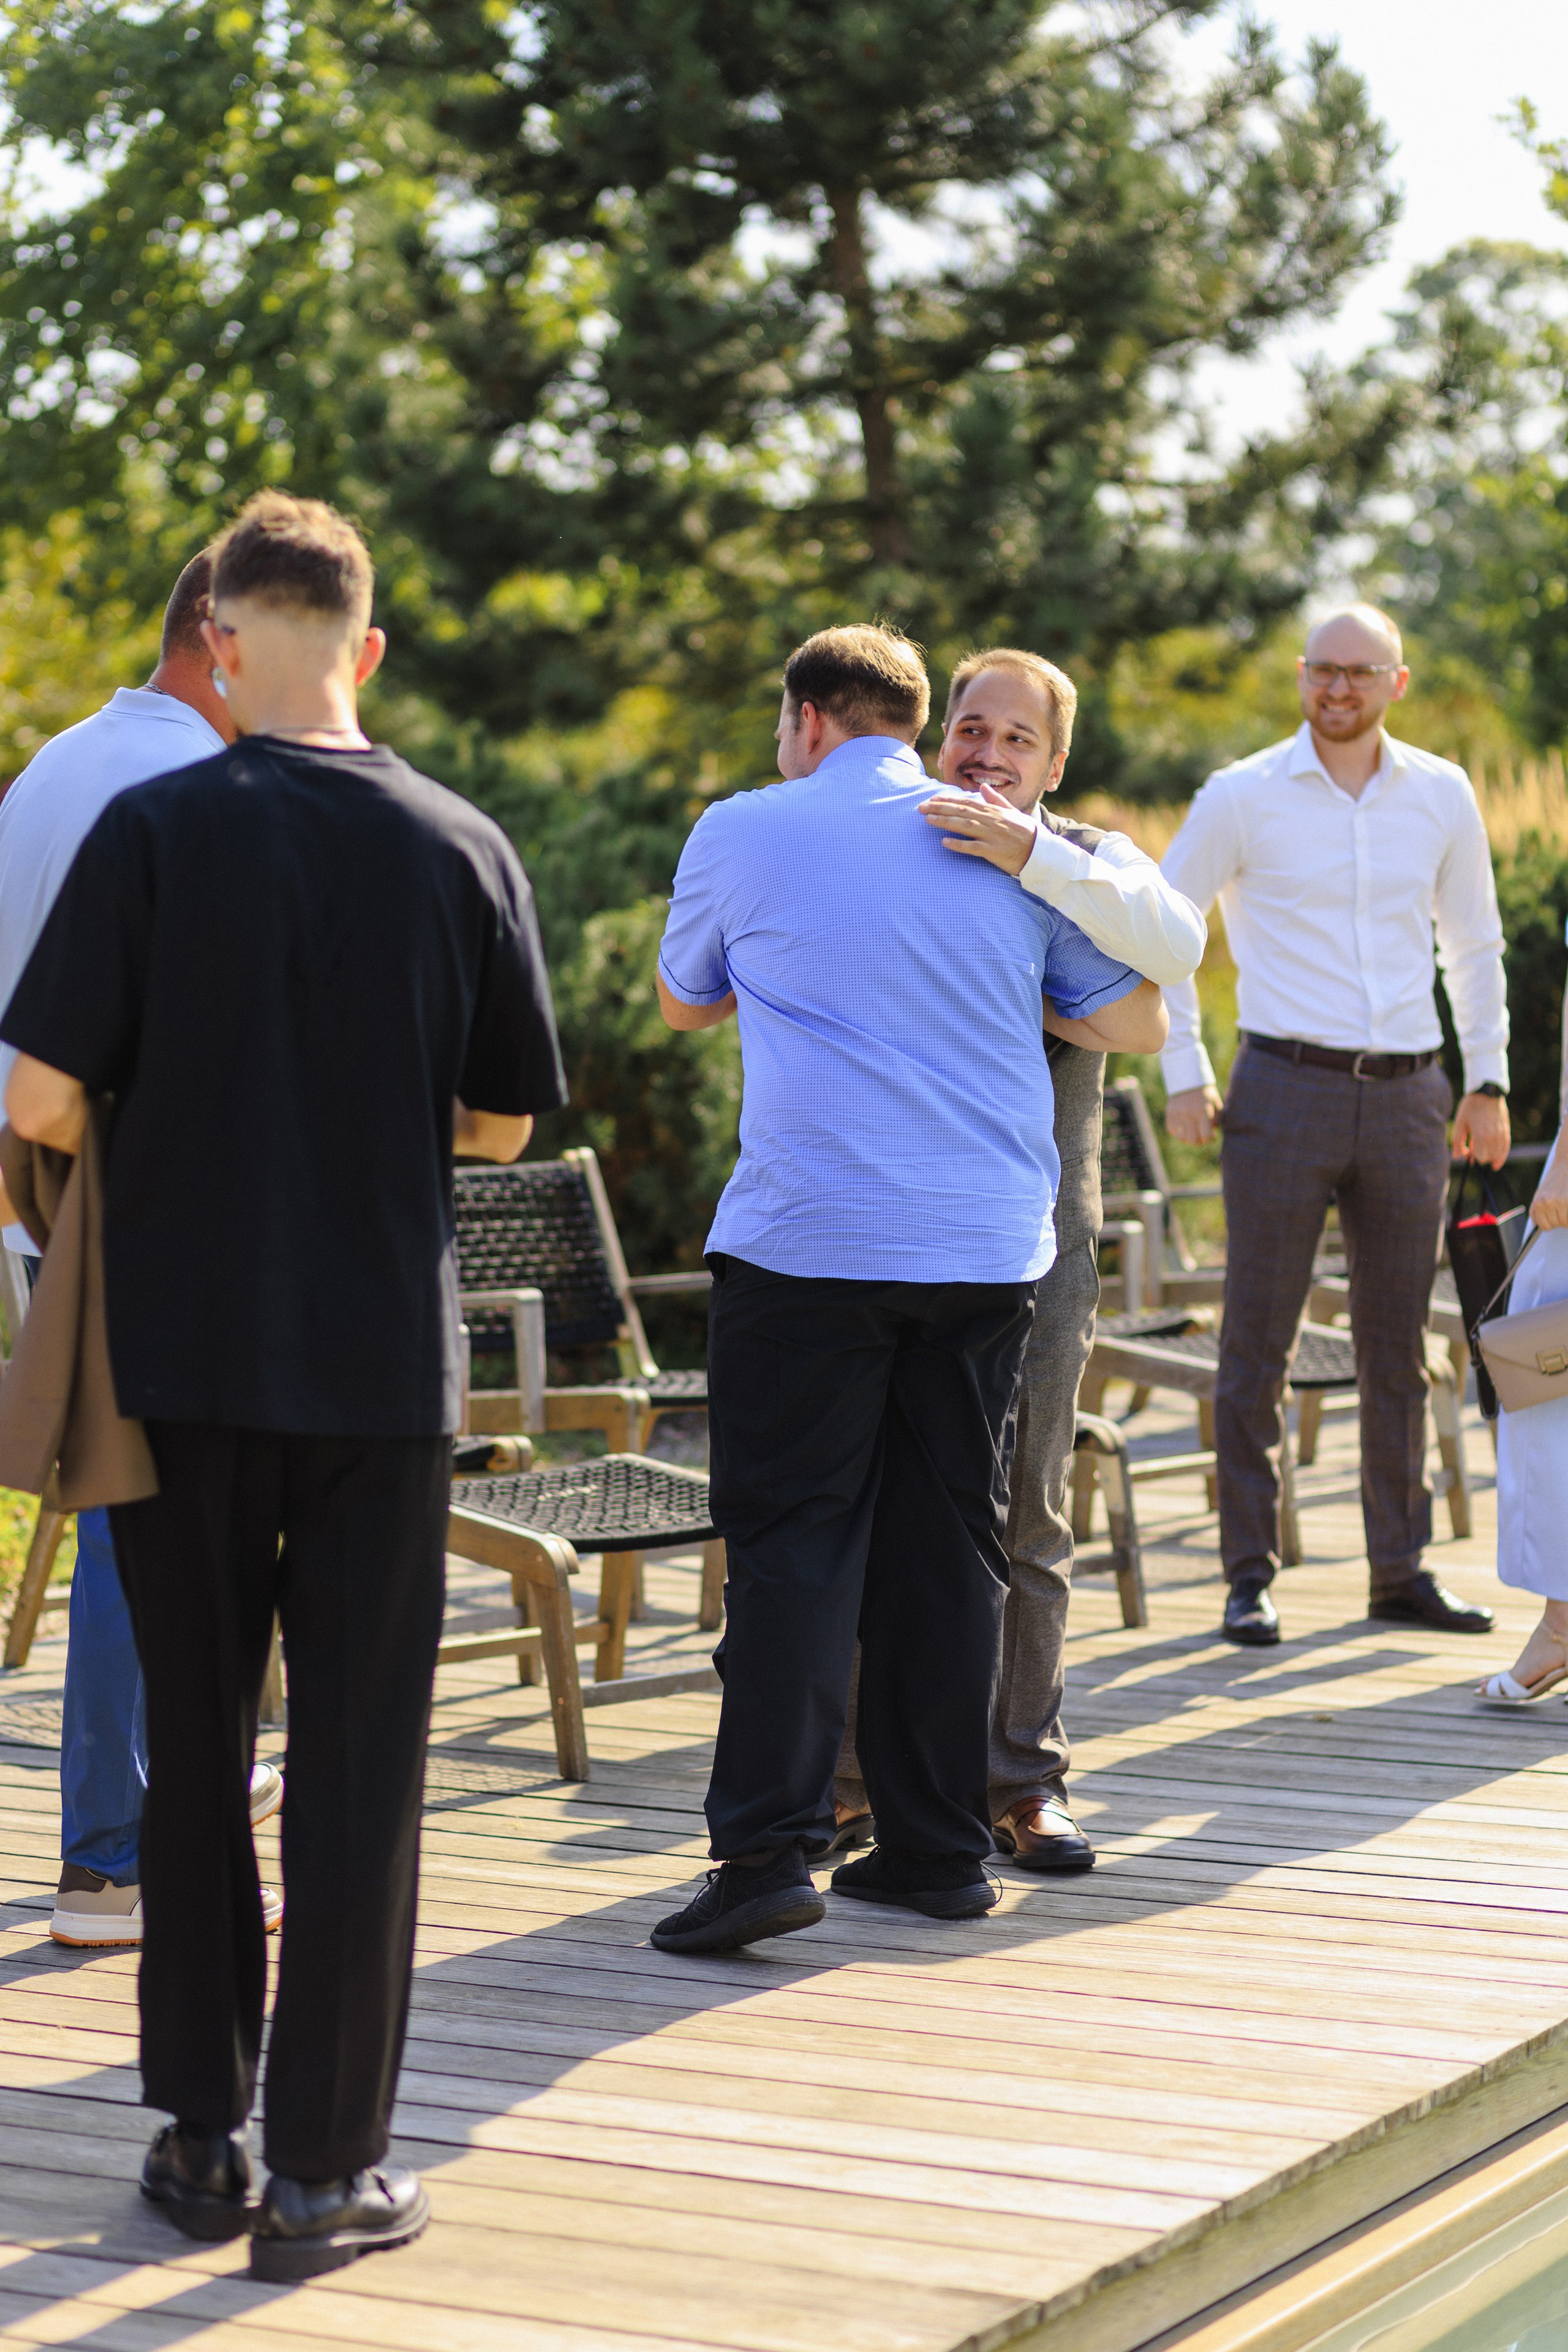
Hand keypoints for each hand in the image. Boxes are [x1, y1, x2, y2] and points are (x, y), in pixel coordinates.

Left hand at [919, 782, 1036, 876]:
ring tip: (928, 819)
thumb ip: (996, 800)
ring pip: (965, 826)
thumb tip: (984, 788)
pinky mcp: (994, 852)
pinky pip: (974, 848)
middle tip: (920, 808)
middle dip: (940, 809)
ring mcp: (992, 836)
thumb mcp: (1012, 812)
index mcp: (994, 811)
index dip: (947, 800)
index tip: (931, 799)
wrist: (1040, 851)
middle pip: (961, 812)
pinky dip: (959, 844)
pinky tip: (945, 842)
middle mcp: (991, 821)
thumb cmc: (1025, 832)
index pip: (966, 802)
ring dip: (945, 822)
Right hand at [1166, 1084, 1222, 1145]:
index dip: (1210, 1139)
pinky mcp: (1170, 1113)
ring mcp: (1177, 1114)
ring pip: (1181, 1138)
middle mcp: (1189, 1114)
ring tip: (1193, 1134)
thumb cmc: (1206, 1093)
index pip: (1205, 1136)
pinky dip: (1178, 1133)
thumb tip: (1211, 1135)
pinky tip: (1184, 1129)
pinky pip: (1172, 1130)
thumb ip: (1215, 1120)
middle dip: (1200, 1142)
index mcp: (1203, 1111)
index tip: (1213, 1135)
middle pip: (1193, 1140)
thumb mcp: (1215, 1104)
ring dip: (1188, 1140)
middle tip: (1203, 1138)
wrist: (1188, 1078)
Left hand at [1452, 1091, 1509, 1170]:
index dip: (1472, 1158)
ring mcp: (1502, 1134)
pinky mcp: (1506, 1131)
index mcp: (1481, 1136)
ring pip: (1497, 1155)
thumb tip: (1457, 1157)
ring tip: (1481, 1151)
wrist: (1487, 1092)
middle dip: (1479, 1158)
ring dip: (1488, 1157)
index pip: (1480, 1157)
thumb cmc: (1471, 1107)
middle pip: (1488, 1158)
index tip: (1466, 1153)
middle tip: (1471, 1150)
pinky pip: (1506, 1148)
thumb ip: (1457, 1141)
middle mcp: (1494, 1137)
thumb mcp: (1459, 1122)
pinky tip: (1496, 1164)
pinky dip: (1501, 1157)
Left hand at [1531, 1133, 1567, 1229]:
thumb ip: (1536, 1210)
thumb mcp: (1541, 1193)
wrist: (1567, 1162)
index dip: (1552, 1223)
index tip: (1556, 1216)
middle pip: (1558, 1224)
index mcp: (1539, 1202)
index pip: (1545, 1226)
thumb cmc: (1555, 1179)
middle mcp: (1549, 1203)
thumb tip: (1536, 1226)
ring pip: (1567, 1223)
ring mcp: (1563, 1201)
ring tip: (1567, 1202)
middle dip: (1562, 1218)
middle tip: (1564, 1205)